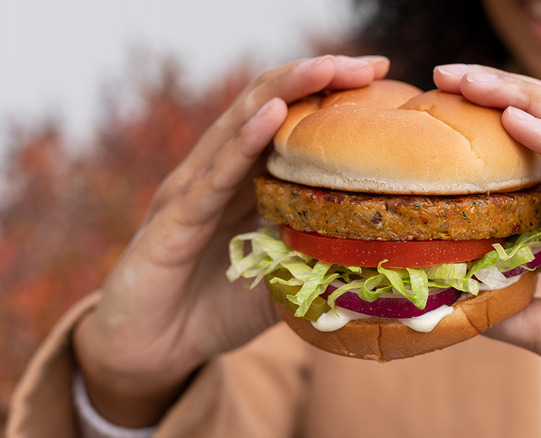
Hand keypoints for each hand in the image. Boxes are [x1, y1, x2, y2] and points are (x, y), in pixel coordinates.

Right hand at [73, 55, 389, 426]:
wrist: (153, 351)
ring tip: (328, 67)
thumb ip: (318, 258)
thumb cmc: (217, 308)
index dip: (331, 93)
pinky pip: (213, 176)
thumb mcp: (284, 279)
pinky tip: (272, 116)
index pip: (290, 120)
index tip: (381, 77)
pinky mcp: (174, 221)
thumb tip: (380, 255)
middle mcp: (219, 173)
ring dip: (285, 92)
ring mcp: (193, 191)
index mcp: (247, 181)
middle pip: (269, 106)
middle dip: (318, 78)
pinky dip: (244, 143)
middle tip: (368, 64)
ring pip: (240, 127)